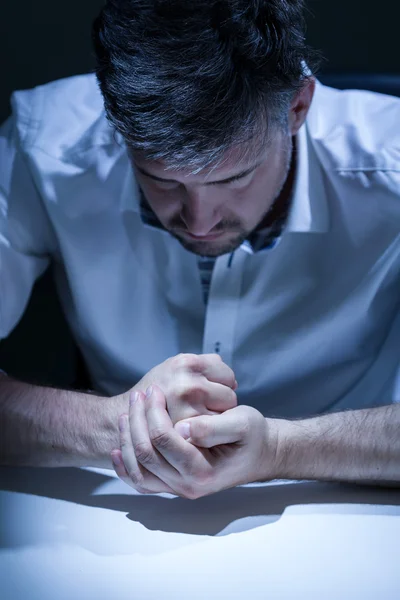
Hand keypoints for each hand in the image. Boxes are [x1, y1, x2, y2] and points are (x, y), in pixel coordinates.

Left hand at [111, 384, 278, 498]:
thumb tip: (184, 427)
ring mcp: (178, 488)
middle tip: (140, 395)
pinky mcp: (172, 483)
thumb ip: (214, 427)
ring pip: (138, 469)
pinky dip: (125, 466)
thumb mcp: (243, 423)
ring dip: (127, 439)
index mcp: (203, 472)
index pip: (165, 440)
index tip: (155, 390)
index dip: (154, 412)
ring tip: (127, 413)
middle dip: (137, 420)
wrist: (261, 453)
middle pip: (146, 454)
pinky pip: (141, 480)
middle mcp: (187, 486)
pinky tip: (118, 449)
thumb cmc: (253, 435)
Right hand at [122, 353, 237, 425]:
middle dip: (221, 402)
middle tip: (205, 406)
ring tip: (199, 417)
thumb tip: (231, 378)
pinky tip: (194, 431)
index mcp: (187, 363)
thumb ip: (206, 365)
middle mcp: (187, 385)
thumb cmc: (159, 389)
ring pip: (223, 417)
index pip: (228, 376)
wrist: (127, 414)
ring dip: (215, 419)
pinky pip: (211, 433)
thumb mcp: (177, 365)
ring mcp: (186, 410)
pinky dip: (207, 434)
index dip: (223, 385)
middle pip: (229, 397)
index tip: (212, 391)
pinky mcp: (183, 434)